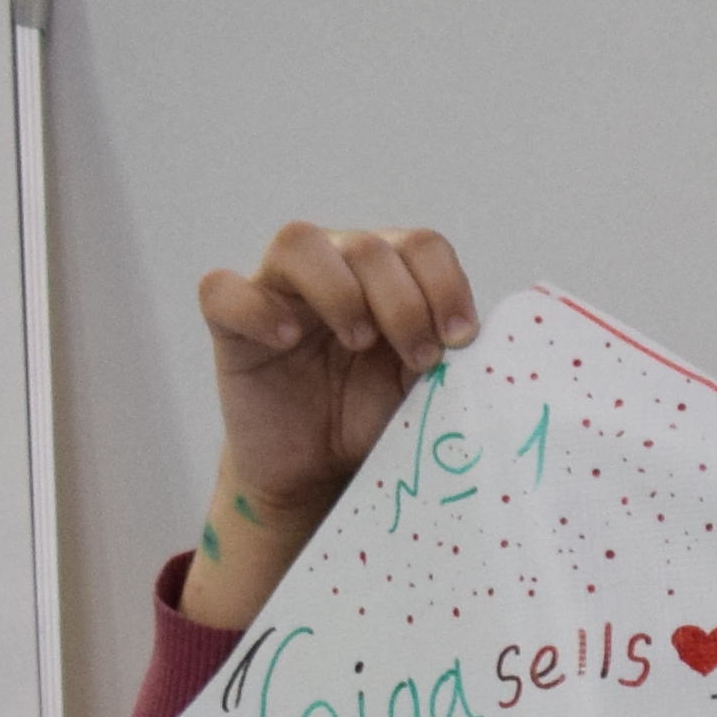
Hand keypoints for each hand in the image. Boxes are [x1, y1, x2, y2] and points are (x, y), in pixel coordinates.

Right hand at [181, 223, 476, 631]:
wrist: (320, 475)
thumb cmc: (376, 421)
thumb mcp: (426, 388)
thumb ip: (451, 354)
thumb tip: (493, 340)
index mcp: (390, 277)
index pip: (421, 245)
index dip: (445, 283)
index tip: (461, 338)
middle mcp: (335, 270)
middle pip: (369, 245)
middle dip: (404, 300)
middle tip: (417, 358)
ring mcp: (278, 293)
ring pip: (299, 242)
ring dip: (340, 288)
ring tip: (358, 340)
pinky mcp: (231, 327)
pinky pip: (223, 290)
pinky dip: (256, 306)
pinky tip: (286, 339)